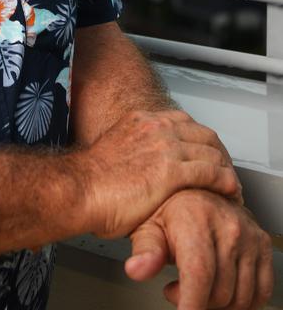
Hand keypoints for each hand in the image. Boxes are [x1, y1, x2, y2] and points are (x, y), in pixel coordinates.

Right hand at [74, 109, 239, 237]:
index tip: (204, 152)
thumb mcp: (115, 147)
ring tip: (230, 183)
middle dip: (218, 151)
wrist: (79, 190)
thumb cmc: (92, 179)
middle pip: (202, 133)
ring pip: (211, 152)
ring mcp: (165, 147)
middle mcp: (155, 127)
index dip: (200, 138)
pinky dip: (225, 182)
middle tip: (223, 168)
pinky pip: (211, 173)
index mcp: (141, 119)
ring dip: (225, 168)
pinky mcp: (172, 172)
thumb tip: (142, 160)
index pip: (183, 121)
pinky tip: (228, 190)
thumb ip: (134, 147)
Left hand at [125, 190, 273, 309]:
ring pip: (240, 297)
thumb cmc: (169, 210)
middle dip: (195, 302)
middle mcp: (228, 225)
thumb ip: (145, 250)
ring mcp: (249, 235)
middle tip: (177, 291)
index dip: (191, 303)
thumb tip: (137, 269)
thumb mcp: (148, 227)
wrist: (194, 191)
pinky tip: (220, 292)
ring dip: (216, 305)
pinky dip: (242, 304)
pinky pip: (260, 292)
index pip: (199, 273)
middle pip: (219, 291)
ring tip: (195, 288)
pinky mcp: (263, 244)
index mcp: (197, 217)